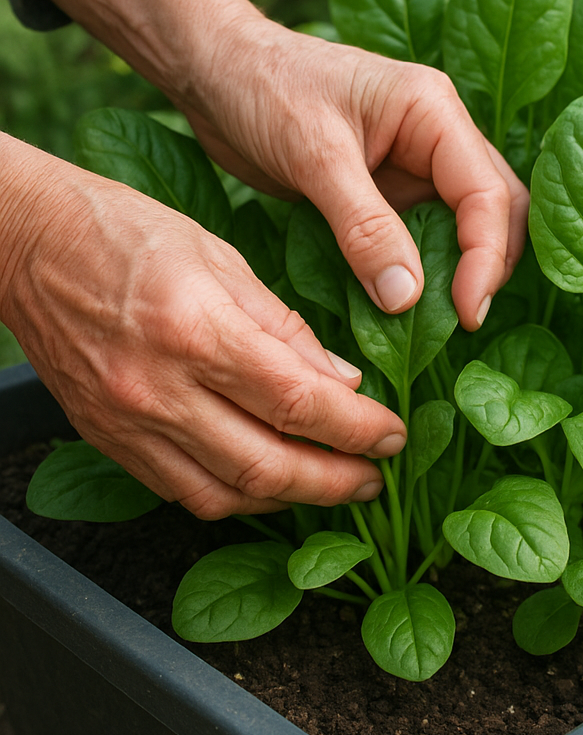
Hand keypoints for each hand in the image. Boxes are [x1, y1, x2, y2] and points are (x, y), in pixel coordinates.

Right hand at [0, 136, 404, 518]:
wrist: (26, 244)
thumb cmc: (127, 233)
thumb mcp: (224, 259)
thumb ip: (288, 328)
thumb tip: (343, 380)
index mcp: (199, 330)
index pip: (300, 402)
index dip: (359, 429)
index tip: (394, 435)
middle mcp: (161, 389)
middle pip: (270, 466)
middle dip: (338, 481)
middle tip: (378, 477)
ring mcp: (128, 423)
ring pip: (229, 494)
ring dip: (294, 500)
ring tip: (337, 486)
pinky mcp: (108, 440)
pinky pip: (184, 493)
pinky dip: (239, 498)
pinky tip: (272, 484)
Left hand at [183, 24, 528, 328]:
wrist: (214, 71)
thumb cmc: (262, 88)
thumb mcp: (314, 156)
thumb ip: (364, 227)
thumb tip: (407, 299)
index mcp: (434, 111)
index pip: (488, 193)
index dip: (486, 258)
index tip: (466, 313)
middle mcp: (437, 137)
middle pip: (495, 210)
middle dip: (488, 267)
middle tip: (462, 322)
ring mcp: (414, 166)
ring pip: (464, 228)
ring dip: (457, 274)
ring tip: (434, 322)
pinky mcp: (386, 192)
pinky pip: (421, 238)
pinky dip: (420, 273)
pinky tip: (402, 303)